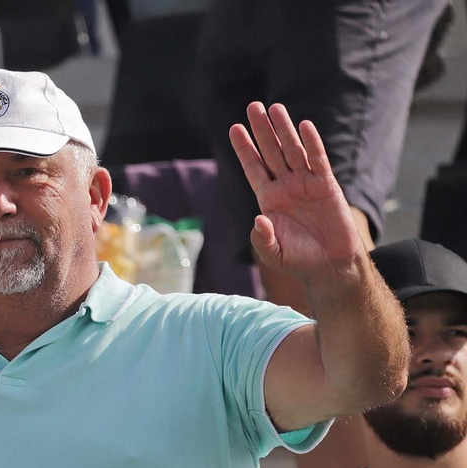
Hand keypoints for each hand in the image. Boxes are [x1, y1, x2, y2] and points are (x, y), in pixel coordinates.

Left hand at [228, 102, 365, 281]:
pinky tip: (304, 126)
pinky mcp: (326, 185)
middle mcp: (285, 187)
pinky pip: (317, 160)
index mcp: (269, 199)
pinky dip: (311, 143)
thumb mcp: (273, 252)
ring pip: (293, 150)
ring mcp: (306, 184)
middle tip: (253, 106)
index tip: (234, 128)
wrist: (329, 264)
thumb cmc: (298, 259)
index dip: (245, 149)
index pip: (253, 168)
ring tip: (274, 108)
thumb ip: (262, 238)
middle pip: (271, 152)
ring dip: (284, 129)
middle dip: (262, 130)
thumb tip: (258, 220)